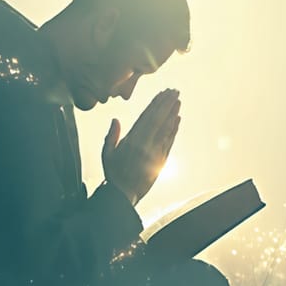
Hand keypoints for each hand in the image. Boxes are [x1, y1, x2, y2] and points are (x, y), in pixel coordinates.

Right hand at [101, 88, 181, 205]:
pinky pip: (170, 141)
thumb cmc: (114, 174)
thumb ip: (111, 136)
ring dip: (173, 113)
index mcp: (131, 140)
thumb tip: (116, 120)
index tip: (161, 93)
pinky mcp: (161, 160)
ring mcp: (154, 152)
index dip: (155, 104)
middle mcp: (144, 144)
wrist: (124, 195)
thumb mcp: (107, 154)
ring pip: (166, 128)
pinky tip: (178, 119)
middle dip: (167, 104)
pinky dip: (174, 129)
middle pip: (158, 119)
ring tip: (178, 101)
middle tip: (174, 91)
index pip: (146, 117)